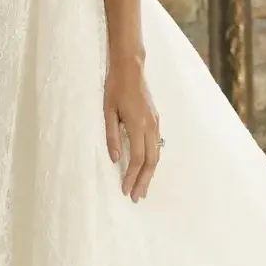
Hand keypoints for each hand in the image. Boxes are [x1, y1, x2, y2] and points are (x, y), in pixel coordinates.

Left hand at [104, 57, 160, 201]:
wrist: (130, 68)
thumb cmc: (115, 88)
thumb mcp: (108, 111)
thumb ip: (112, 136)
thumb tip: (115, 159)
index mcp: (137, 125)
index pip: (137, 158)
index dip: (132, 176)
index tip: (125, 190)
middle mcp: (150, 126)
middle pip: (151, 161)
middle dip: (144, 181)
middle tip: (137, 197)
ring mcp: (155, 123)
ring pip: (156, 154)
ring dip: (150, 173)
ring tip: (143, 188)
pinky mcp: (155, 120)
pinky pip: (157, 145)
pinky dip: (152, 160)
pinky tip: (147, 168)